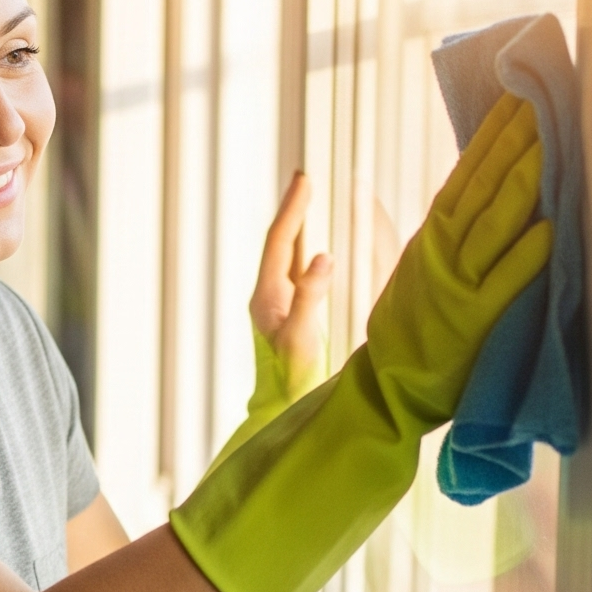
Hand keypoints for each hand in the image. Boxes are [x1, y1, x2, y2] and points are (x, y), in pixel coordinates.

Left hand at [250, 171, 334, 397]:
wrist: (283, 413)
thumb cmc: (291, 382)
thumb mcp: (301, 340)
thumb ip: (310, 299)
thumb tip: (324, 257)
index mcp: (267, 297)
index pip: (279, 242)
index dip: (293, 209)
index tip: (306, 178)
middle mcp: (271, 296)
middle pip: (283, 242)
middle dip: (296, 210)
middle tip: (308, 178)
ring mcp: (281, 305)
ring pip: (292, 256)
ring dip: (304, 227)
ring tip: (315, 201)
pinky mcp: (295, 315)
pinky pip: (302, 272)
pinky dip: (314, 251)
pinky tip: (325, 246)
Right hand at [365, 93, 549, 425]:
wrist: (387, 384)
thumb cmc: (412, 329)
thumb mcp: (420, 267)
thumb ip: (447, 232)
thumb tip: (474, 191)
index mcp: (432, 235)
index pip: (467, 172)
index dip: (493, 133)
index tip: (517, 95)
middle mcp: (442, 250)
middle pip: (482, 185)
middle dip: (514, 140)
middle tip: (542, 97)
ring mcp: (457, 282)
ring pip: (492, 221)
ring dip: (523, 179)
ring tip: (550, 141)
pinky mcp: (472, 319)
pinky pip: (504, 281)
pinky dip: (526, 254)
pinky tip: (550, 228)